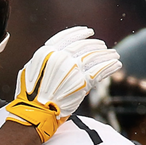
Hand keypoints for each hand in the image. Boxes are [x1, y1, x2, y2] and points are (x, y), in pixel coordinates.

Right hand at [6, 26, 121, 141]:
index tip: (88, 31)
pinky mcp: (82, 82)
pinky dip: (110, 66)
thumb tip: (58, 54)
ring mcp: (72, 69)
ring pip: (94, 56)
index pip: (66, 37)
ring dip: (106, 54)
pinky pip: (100, 70)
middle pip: (83, 45)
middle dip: (95, 44)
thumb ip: (45, 60)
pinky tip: (115, 64)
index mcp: (46, 53)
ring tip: (113, 54)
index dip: (79, 33)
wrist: (35, 112)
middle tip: (102, 45)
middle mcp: (60, 58)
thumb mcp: (31, 71)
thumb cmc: (30, 95)